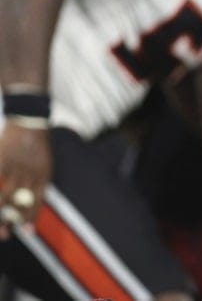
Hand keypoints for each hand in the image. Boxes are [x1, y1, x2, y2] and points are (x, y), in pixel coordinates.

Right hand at [0, 123, 51, 238]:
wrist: (31, 120)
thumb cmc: (37, 143)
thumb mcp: (44, 162)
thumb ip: (38, 179)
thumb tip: (30, 198)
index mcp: (43, 175)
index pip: (38, 201)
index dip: (31, 217)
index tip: (28, 232)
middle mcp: (31, 174)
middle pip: (20, 203)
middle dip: (12, 221)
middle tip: (4, 236)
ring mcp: (16, 168)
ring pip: (5, 196)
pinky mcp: (3, 161)